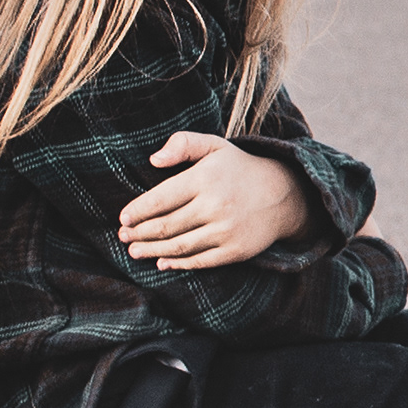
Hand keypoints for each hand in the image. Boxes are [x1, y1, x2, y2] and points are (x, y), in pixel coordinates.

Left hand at [117, 132, 309, 271]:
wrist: (284, 195)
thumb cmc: (239, 169)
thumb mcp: (215, 146)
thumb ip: (183, 144)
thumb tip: (154, 159)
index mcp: (205, 179)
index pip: (161, 198)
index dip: (137, 211)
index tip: (123, 218)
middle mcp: (215, 206)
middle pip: (166, 226)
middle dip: (139, 234)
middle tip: (123, 237)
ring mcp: (226, 231)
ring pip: (179, 246)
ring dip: (152, 251)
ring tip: (135, 251)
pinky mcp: (235, 250)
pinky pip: (200, 261)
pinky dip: (178, 264)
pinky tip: (162, 262)